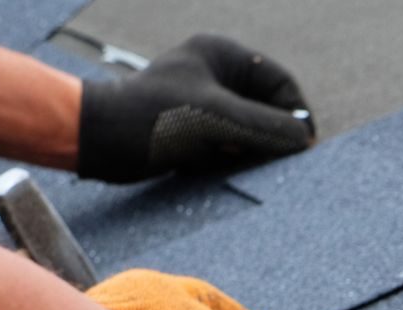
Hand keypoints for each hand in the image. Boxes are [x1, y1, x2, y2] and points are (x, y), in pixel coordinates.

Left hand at [77, 34, 312, 182]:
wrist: (98, 140)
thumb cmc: (152, 117)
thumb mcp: (217, 118)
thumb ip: (266, 126)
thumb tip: (304, 138)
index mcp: (222, 54)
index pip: (281, 83)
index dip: (295, 114)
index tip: (301, 147)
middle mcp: (218, 73)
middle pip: (269, 107)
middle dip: (268, 135)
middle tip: (264, 158)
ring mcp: (208, 101)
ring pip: (252, 130)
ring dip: (246, 150)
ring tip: (222, 157)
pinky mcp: (198, 127)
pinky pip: (232, 144)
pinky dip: (229, 159)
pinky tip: (209, 163)